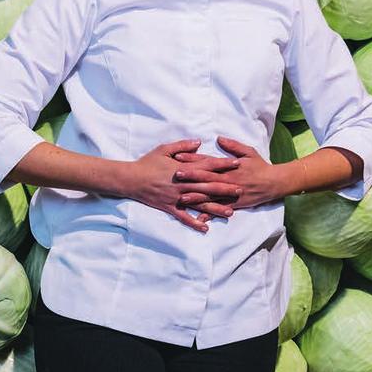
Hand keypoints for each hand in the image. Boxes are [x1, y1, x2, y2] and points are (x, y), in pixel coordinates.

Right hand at [127, 139, 241, 231]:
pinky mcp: (170, 207)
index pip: (206, 166)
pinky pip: (184, 217)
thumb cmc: (147, 163)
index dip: (222, 165)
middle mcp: (182, 184)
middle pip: (208, 186)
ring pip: (200, 203)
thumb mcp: (164, 149)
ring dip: (215, 208)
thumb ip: (182, 146)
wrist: (130, 179)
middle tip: (241, 190)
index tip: (236, 164)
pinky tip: (205, 228)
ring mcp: (176, 197)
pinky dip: (194, 222)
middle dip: (225, 188)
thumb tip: (199, 143)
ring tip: (230, 212)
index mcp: (183, 169)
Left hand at [174, 136, 279, 211]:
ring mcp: (231, 193)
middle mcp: (228, 180)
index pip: (208, 161)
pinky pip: (220, 210)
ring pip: (211, 195)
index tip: (179, 157)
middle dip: (190, 176)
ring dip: (196, 196)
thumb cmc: (260, 166)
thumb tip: (219, 138)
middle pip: (206, 178)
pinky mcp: (235, 204)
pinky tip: (199, 218)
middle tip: (175, 175)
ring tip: (182, 197)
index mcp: (229, 167)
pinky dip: (210, 214)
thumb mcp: (248, 152)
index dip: (193, 159)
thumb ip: (233, 146)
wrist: (274, 183)